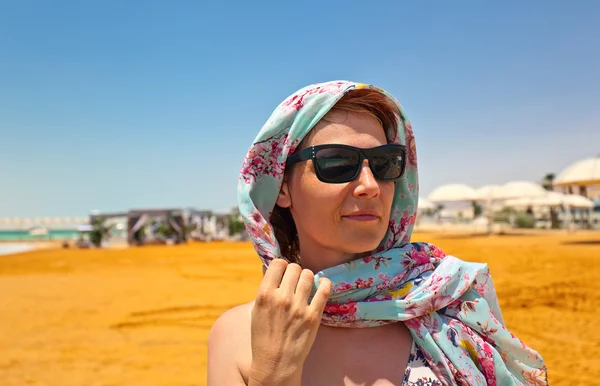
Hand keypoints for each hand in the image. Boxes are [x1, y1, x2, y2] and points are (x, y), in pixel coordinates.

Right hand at [249, 259, 330, 385]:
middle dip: (294, 272)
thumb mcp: (257, 310)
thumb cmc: (264, 336)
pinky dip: (324, 283)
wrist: (276, 362)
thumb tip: (273, 270)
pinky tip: (322, 284)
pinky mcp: (313, 315)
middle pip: (294, 267)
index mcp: (264, 294)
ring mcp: (299, 306)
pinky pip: (324, 289)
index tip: (283, 272)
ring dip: (307, 278)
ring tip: (305, 285)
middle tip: (294, 281)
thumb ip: (266, 290)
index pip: (278, 263)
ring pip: (308, 275)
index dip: (281, 266)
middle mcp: (281, 298)